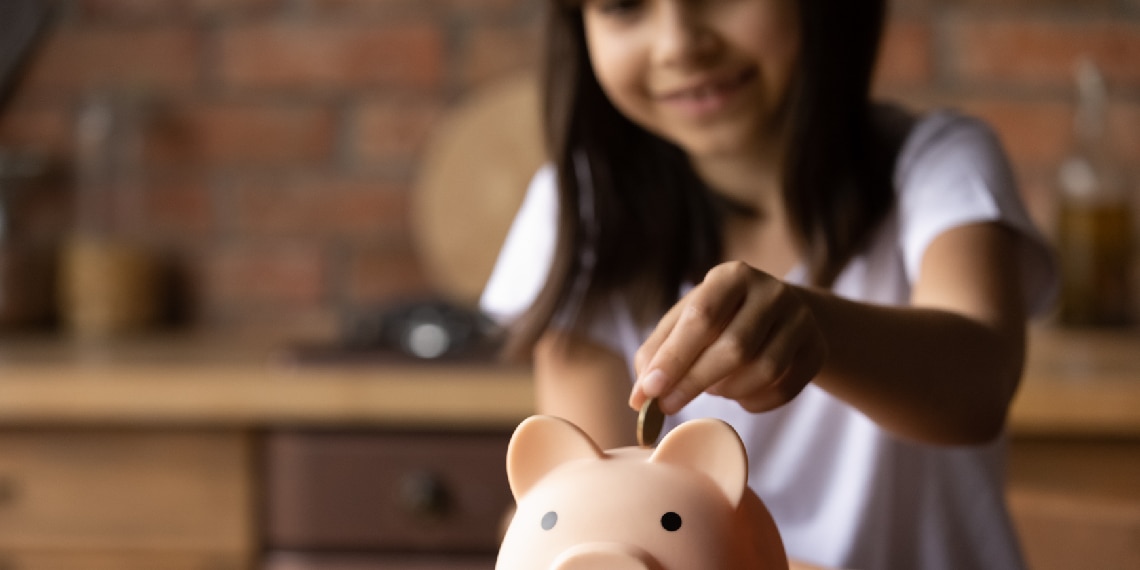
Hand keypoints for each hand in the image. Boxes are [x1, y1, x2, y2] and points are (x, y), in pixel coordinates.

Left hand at [630, 261, 827, 414]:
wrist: (778, 317)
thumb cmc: (718, 320)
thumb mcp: (683, 323)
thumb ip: (657, 353)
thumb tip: (640, 396)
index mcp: (732, 276)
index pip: (702, 316)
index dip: (674, 357)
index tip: (649, 391)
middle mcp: (772, 291)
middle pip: (734, 348)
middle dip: (694, 382)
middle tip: (666, 406)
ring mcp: (801, 320)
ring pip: (762, 372)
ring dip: (726, 391)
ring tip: (711, 387)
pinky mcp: (817, 350)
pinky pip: (783, 390)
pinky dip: (753, 401)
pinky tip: (739, 393)